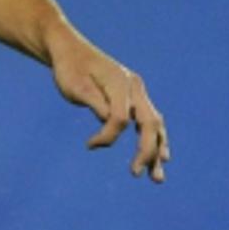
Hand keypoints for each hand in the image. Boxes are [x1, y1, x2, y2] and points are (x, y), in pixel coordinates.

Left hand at [48, 31, 170, 181]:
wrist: (70, 51)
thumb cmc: (69, 69)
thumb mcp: (74, 87)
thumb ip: (95, 103)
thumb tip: (110, 121)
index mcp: (120, 82)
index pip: (120, 117)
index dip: (106, 136)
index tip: (89, 145)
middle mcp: (135, 87)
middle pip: (149, 123)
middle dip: (145, 151)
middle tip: (135, 173)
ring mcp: (138, 92)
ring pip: (154, 125)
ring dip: (156, 151)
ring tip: (157, 178)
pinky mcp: (135, 98)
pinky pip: (149, 121)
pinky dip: (154, 140)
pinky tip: (160, 158)